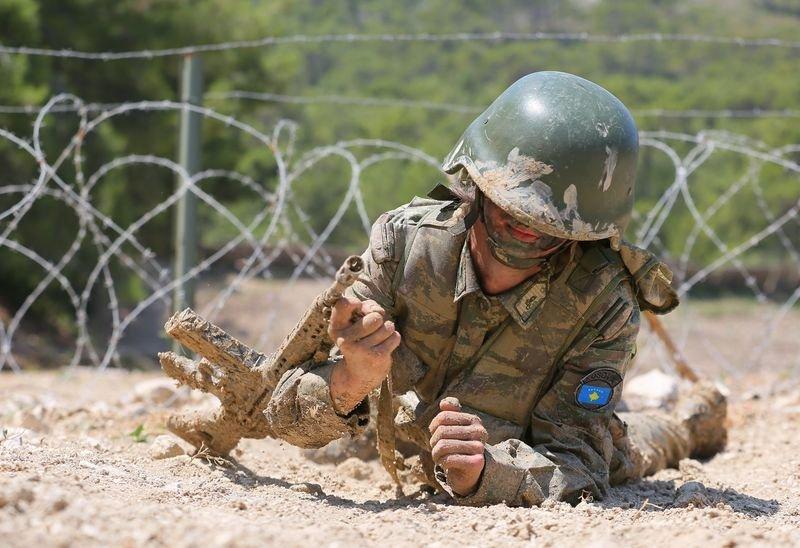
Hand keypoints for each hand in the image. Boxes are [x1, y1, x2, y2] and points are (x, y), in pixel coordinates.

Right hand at [328, 297, 400, 413]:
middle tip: (373, 329)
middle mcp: (345, 339)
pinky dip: (393, 338)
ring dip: (387, 329)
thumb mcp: (354, 322)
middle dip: (379, 320)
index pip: (344, 304)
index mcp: (336, 328)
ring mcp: (361, 350)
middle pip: (375, 316)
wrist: (359, 374)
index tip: (358, 310)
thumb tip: (378, 311)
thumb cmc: (359, 339)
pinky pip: (394, 337)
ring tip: (379, 338)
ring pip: (387, 326)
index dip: (356, 303)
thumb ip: (365, 307)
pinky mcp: (377, 357)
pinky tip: (384, 346)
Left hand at [428, 397, 486, 495]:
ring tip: (438, 457)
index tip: (434, 434)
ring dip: (435, 454)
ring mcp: (480, 447)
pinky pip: (449, 459)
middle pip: (442, 431)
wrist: (469, 472)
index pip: (444, 417)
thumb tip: (444, 403)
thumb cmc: (458, 446)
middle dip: (433, 442)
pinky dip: (442, 462)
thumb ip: (450, 413)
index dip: (433, 426)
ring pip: (443, 446)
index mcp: (474, 420)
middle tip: (435, 449)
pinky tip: (444, 464)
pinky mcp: (477, 463)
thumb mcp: (453, 428)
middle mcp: (479, 432)